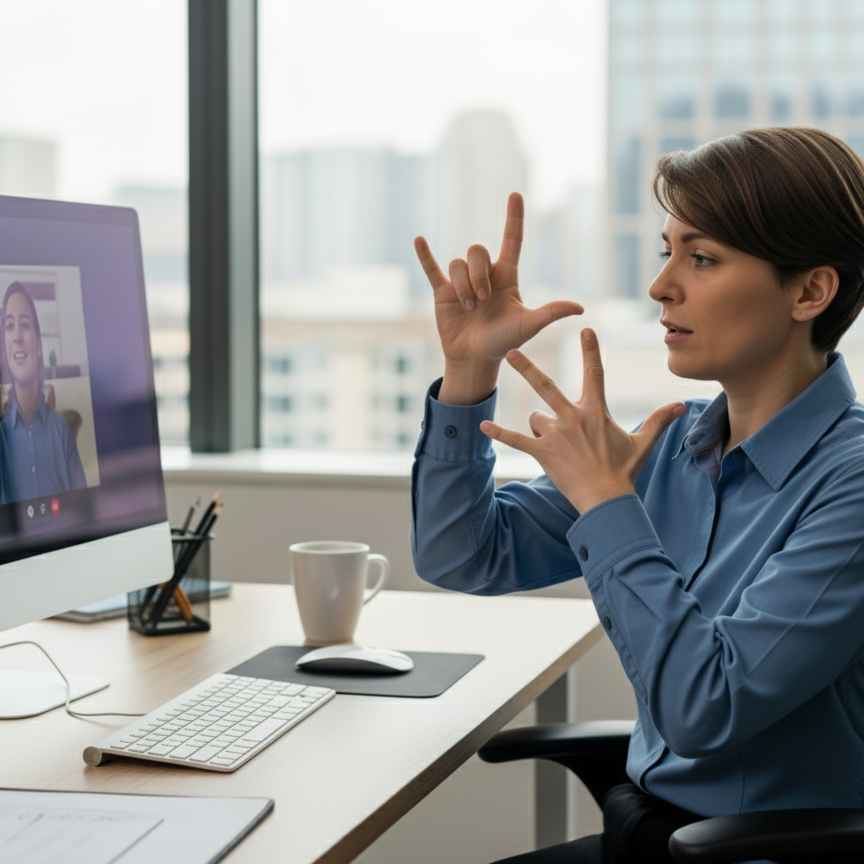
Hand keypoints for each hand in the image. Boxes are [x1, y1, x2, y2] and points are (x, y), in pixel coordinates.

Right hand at [414, 192, 583, 403]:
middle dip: (478, 275)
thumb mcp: (528, 326)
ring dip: (462, 286)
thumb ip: (550, 313)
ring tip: (468, 309)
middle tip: (481, 301)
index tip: (515, 195)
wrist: (475, 358)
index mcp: (507, 276)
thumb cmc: (504, 342)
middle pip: (477, 252)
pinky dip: (425, 256)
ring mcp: (461, 282)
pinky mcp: (442, 293)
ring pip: (457, 264)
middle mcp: (485, 274)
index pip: (512, 240)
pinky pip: (432, 269)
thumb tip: (579, 308)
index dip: (514, 217)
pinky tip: (419, 240)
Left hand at [479, 329, 685, 513]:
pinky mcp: (542, 452)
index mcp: (596, 412)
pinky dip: (499, 433)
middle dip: (528, 368)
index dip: (590, 350)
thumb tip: (682, 405)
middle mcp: (573, 418)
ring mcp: (556, 435)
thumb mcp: (642, 443)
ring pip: (536, 418)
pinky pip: (516, 439)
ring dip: (540, 427)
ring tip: (558, 447)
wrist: (607, 499)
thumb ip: (658, 420)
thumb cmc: (624, 471)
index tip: (585, 328)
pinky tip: (482, 425)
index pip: (595, 373)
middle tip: (513, 350)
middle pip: (546, 386)